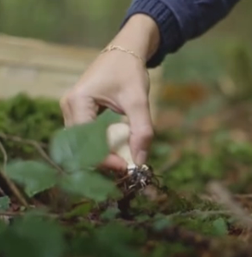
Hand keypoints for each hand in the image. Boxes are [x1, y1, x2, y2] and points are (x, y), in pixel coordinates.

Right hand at [59, 14, 159, 170]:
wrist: (125, 51)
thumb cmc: (130, 71)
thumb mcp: (138, 101)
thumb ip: (141, 130)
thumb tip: (140, 161)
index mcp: (77, 101)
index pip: (86, 141)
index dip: (105, 158)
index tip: (126, 166)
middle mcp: (68, 107)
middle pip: (80, 145)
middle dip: (103, 159)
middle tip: (127, 167)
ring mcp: (71, 109)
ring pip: (82, 143)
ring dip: (102, 154)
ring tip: (124, 160)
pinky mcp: (78, 112)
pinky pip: (86, 136)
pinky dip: (102, 145)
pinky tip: (118, 150)